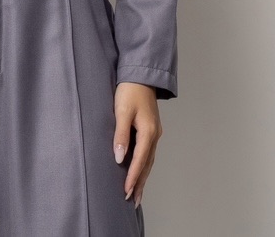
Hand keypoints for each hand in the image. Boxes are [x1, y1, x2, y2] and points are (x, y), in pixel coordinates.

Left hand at [113, 81, 162, 207]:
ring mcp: (155, 132)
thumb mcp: (122, 110)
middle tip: (133, 200)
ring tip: (136, 193)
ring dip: (142, 176)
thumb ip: (121, 134)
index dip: (132, 177)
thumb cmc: (129, 90)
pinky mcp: (151, 129)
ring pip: (149, 160)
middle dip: (140, 182)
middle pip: (147, 164)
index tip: (126, 191)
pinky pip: (148, 153)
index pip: (140, 160)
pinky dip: (144, 165)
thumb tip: (119, 158)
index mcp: (149, 131)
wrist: (141, 74)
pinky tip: (139, 171)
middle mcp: (155, 134)